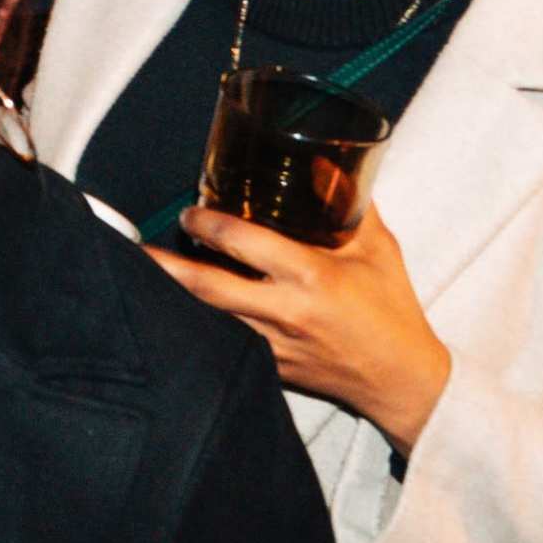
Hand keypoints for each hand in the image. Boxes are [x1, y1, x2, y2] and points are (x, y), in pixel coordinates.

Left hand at [150, 205, 453, 453]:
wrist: (403, 380)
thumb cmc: (392, 309)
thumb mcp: (379, 250)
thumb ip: (352, 206)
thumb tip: (325, 162)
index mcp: (312, 277)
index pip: (244, 243)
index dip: (208, 224)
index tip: (189, 213)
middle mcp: (286, 312)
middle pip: (208, 287)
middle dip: (167, 265)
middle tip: (140, 245)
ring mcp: (274, 345)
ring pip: (207, 318)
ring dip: (174, 296)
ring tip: (141, 274)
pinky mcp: (270, 368)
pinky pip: (223, 342)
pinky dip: (198, 324)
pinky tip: (174, 310)